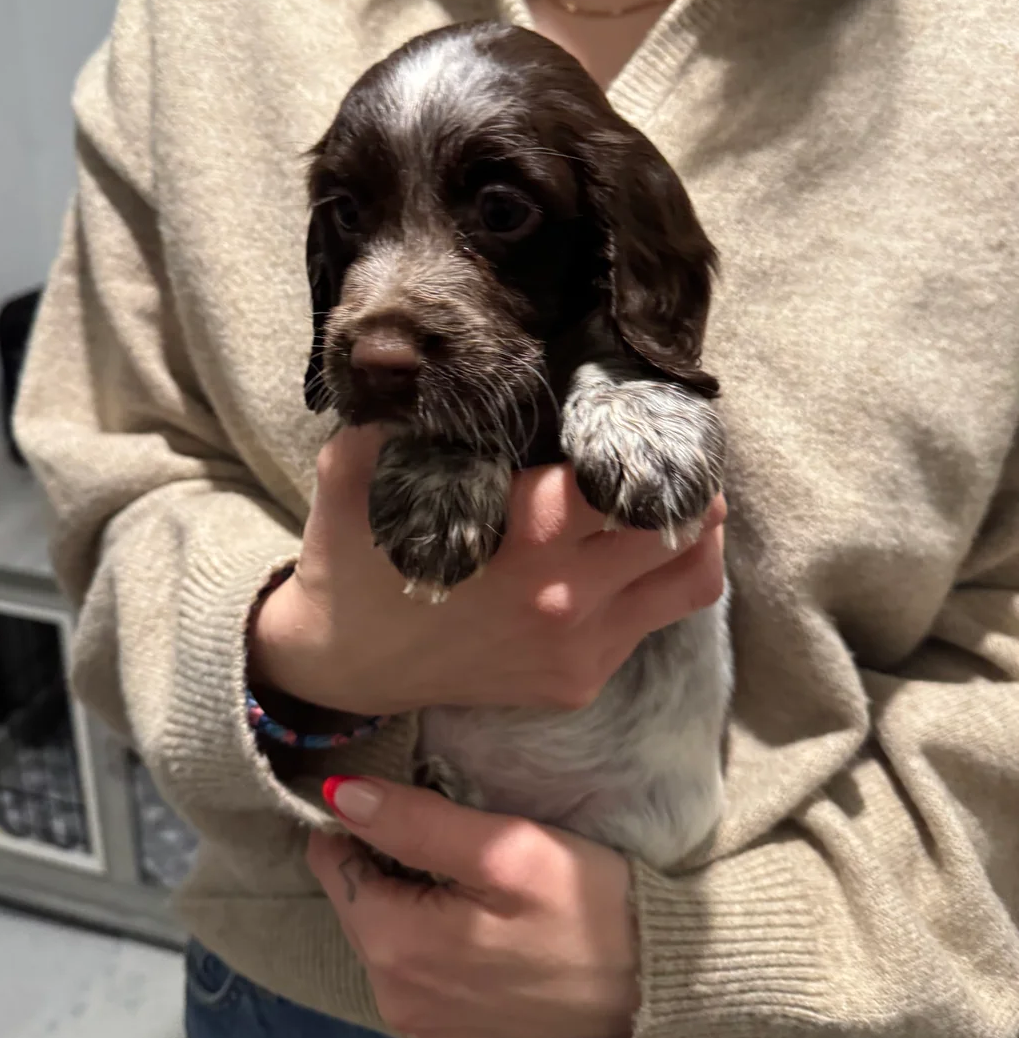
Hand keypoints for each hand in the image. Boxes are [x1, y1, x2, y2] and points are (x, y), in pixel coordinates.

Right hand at [251, 426, 724, 715]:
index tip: (650, 411)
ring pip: (692, 579)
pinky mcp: (579, 681)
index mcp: (525, 530)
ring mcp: (579, 646)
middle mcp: (566, 593)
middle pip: (681, 520)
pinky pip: (654, 622)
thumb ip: (403, 411)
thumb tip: (437, 355)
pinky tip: (630, 553)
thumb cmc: (354, 556)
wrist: (339, 664)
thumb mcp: (358, 467)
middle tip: (680, 449)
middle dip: (688, 477)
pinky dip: (657, 581)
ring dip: (698, 533)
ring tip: (682, 500)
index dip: (648, 433)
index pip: (629, 469)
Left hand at [306, 775, 639, 1037]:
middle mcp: (396, 1003)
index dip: (362, 824)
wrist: (658, 984)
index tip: (406, 800)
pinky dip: (437, 946)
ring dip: (413, 904)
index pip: (335, 866)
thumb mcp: (505, 848)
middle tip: (456, 837)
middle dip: (391, 865)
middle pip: (360, 906)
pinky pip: (421, 978)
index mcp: (396, 951)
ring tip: (472, 880)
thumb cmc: (586, 904)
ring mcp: (426, 1031)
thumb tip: (337, 794)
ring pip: (388, 941)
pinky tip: (484, 927)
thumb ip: (414, 821)